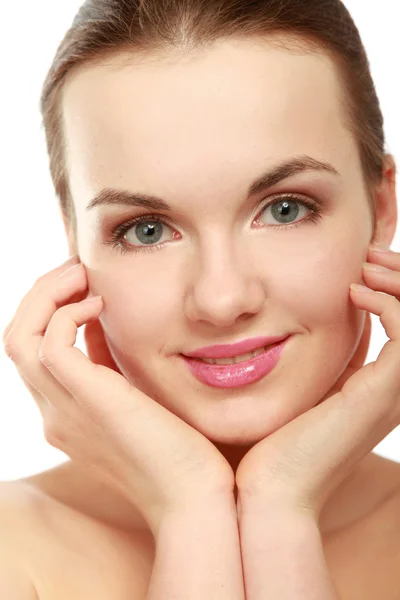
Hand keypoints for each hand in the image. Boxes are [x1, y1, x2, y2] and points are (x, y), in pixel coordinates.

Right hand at [2, 257, 233, 536]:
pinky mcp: (86, 402)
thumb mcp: (133, 398)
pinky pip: (50, 344)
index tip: (82, 286)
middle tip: (76, 270)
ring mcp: (63, 411)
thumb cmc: (176, 449)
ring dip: (47, 295)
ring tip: (82, 276)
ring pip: (19, 337)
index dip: (49, 310)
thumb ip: (109, 362)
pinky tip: (101, 306)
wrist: (192, 498)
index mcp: (64, 413)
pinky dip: (68, 313)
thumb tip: (99, 315)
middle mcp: (53, 413)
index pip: (33, 351)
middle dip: (41, 295)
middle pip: (16, 338)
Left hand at [235, 245, 399, 519]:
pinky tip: (353, 293)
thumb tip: (298, 325)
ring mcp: (393, 394)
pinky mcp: (382, 394)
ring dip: (398, 284)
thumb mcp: (303, 391)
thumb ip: (315, 364)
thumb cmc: (276, 443)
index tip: (363, 267)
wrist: (271, 489)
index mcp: (381, 390)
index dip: (396, 291)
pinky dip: (387, 305)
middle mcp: (395, 392)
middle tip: (370, 255)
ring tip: (366, 265)